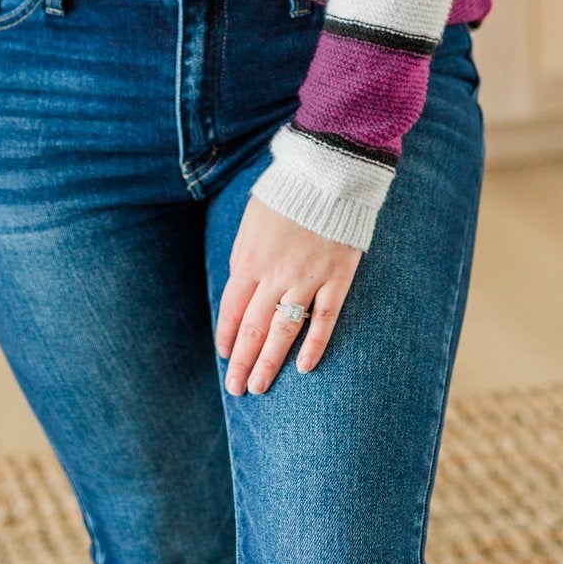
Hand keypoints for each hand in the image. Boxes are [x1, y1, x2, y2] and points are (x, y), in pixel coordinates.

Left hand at [215, 196, 361, 394]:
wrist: (328, 174)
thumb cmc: (286, 195)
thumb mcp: (252, 222)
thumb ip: (245, 258)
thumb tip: (240, 290)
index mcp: (249, 259)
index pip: (232, 309)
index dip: (228, 337)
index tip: (225, 357)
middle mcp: (274, 274)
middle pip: (253, 327)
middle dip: (242, 361)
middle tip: (237, 389)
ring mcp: (306, 278)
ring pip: (283, 330)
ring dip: (269, 362)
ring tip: (259, 387)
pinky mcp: (336, 278)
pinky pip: (323, 319)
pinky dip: (313, 345)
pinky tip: (304, 368)